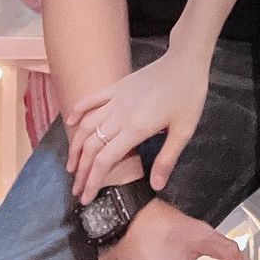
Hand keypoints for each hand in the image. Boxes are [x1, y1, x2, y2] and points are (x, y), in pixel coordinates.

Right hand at [67, 50, 207, 201]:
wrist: (185, 61)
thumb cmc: (188, 95)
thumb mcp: (184, 130)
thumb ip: (167, 158)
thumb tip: (156, 186)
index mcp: (135, 128)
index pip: (105, 160)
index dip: (92, 181)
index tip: (86, 197)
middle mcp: (120, 115)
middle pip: (91, 147)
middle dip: (81, 171)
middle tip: (76, 189)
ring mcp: (116, 99)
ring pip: (87, 126)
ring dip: (75, 147)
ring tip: (71, 166)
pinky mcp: (117, 86)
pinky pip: (92, 99)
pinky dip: (78, 111)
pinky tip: (71, 123)